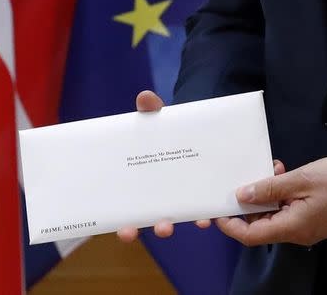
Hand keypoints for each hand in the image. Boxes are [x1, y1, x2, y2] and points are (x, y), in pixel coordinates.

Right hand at [117, 90, 210, 241]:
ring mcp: (179, 201)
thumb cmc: (168, 133)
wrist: (194, 135)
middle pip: (149, 222)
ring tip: (168, 225)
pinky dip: (200, 218)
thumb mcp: (159, 123)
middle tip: (142, 230)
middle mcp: (160, 199)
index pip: (130, 211)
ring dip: (169, 226)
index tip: (124, 230)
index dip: (127, 226)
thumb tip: (145, 97)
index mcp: (144, 185)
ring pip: (173, 221)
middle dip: (144, 229)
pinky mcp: (200, 199)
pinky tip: (203, 219)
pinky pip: (198, 215)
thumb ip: (151, 112)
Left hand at [216, 157, 326, 246]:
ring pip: (272, 214)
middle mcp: (295, 232)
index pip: (250, 235)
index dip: (230, 224)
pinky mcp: (310, 218)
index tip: (217, 208)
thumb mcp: (301, 179)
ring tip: (272, 170)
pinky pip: (286, 209)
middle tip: (250, 176)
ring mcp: (304, 226)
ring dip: (266, 193)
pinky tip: (282, 174)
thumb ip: (268, 188)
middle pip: (259, 223)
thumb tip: (241, 196)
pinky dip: (280, 194)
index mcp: (292, 227)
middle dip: (249, 201)